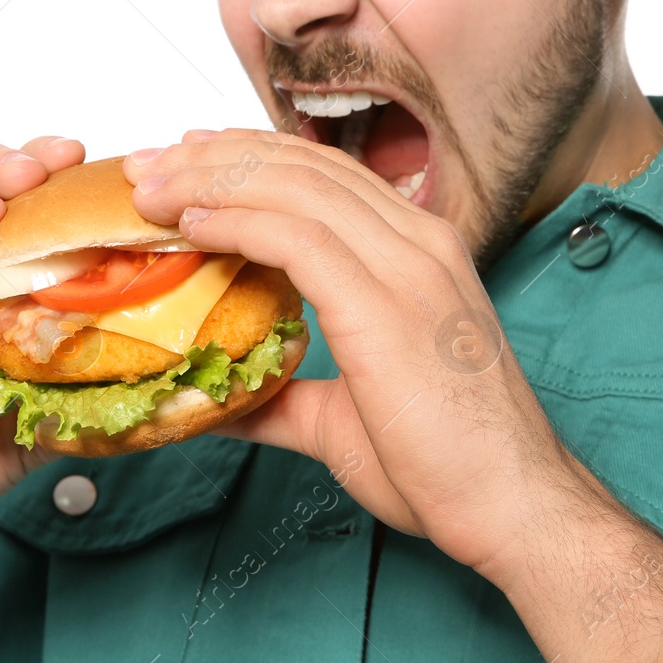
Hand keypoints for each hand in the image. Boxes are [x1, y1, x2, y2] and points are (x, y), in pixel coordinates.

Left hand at [123, 129, 573, 576]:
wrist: (514, 506)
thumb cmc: (449, 465)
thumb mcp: (345, 418)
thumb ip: (284, 397)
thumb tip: (223, 403)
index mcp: (419, 253)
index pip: (324, 175)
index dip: (250, 157)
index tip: (188, 160)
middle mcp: (418, 242)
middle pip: (302, 165)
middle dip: (215, 156)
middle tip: (147, 164)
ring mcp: (408, 265)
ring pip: (294, 186)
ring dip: (211, 178)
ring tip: (150, 186)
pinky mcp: (386, 302)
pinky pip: (296, 235)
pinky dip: (236, 220)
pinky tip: (192, 222)